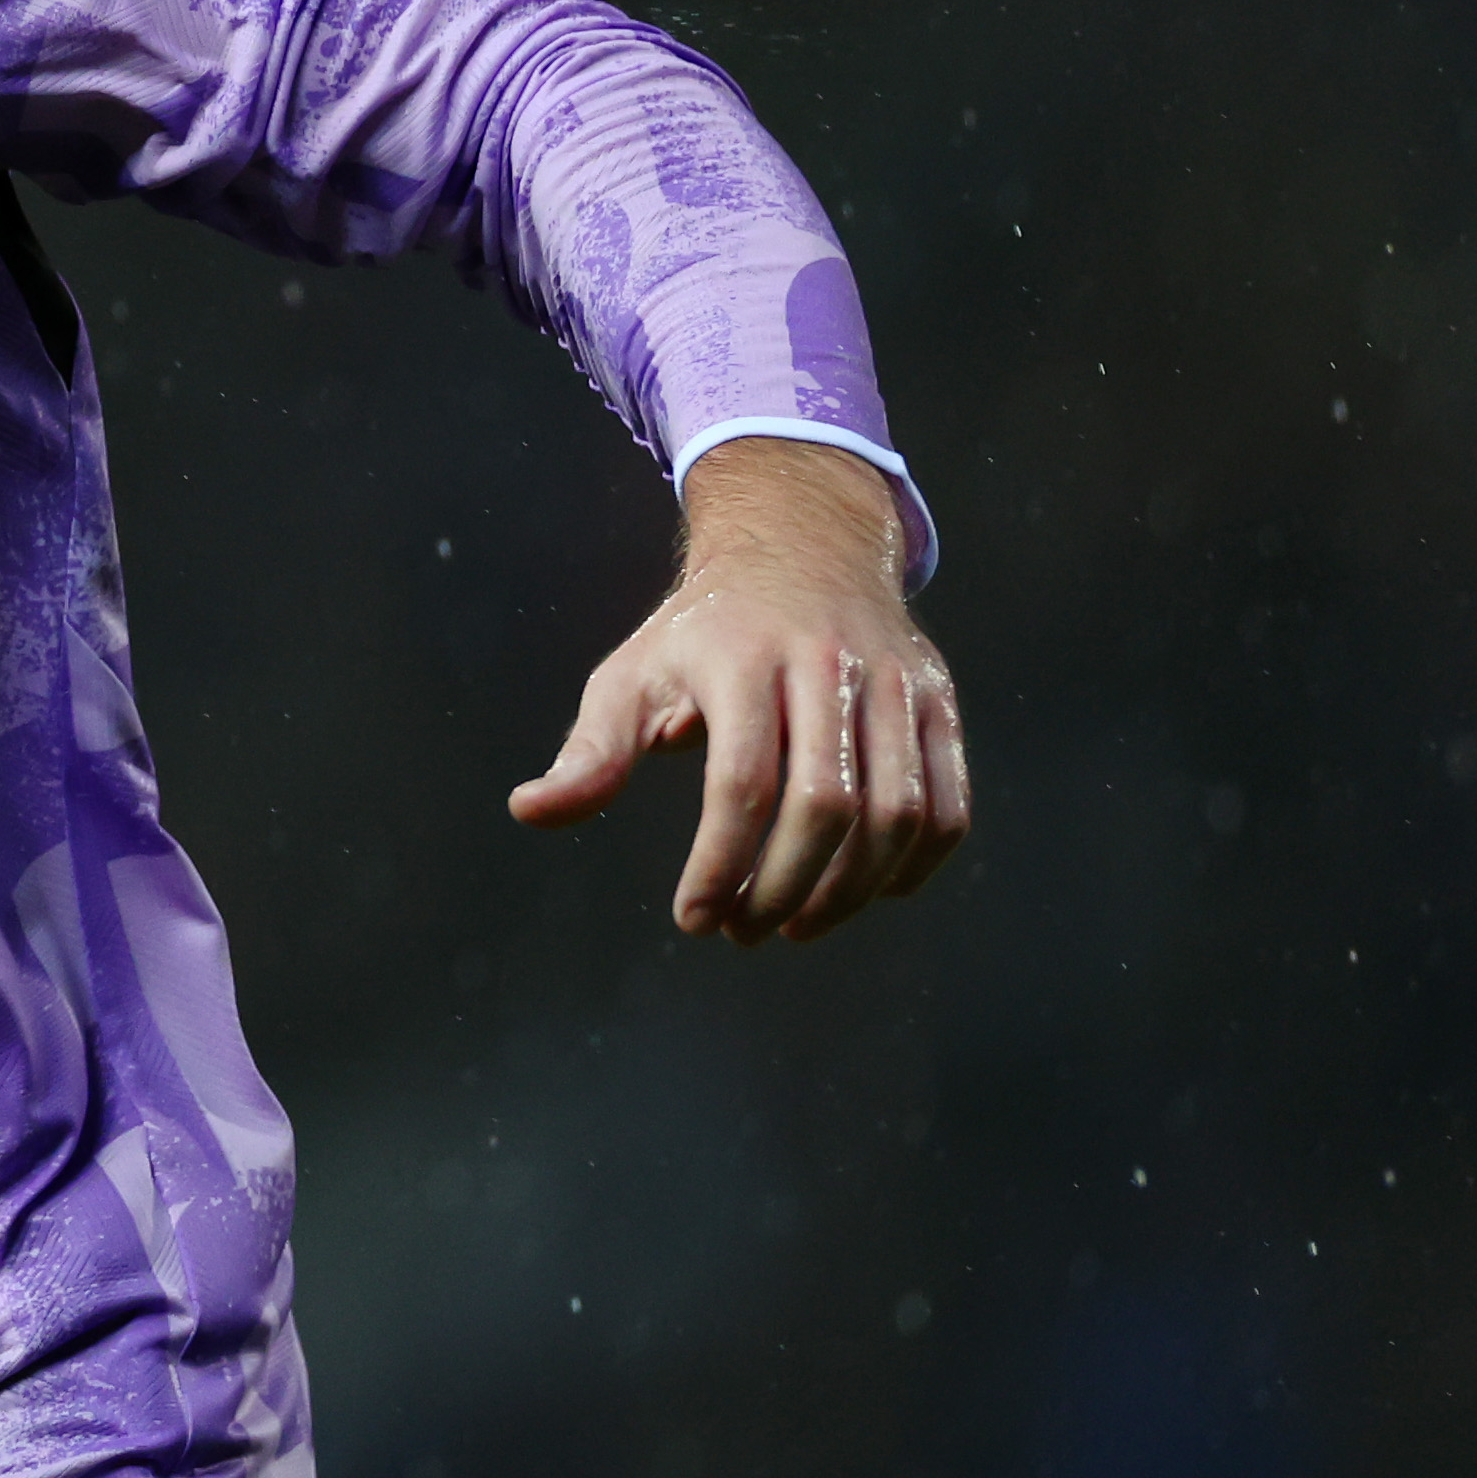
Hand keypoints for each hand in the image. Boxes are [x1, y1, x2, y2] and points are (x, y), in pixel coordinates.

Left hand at [506, 436, 971, 942]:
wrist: (799, 546)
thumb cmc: (701, 632)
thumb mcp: (632, 674)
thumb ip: (590, 751)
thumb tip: (529, 811)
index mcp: (741, 658)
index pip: (742, 784)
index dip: (721, 864)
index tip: (695, 920)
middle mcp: (826, 664)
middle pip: (826, 805)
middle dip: (786, 888)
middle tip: (748, 932)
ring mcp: (893, 682)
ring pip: (897, 812)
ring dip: (850, 891)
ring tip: (797, 924)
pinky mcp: (937, 700)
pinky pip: (946, 803)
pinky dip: (916, 865)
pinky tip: (869, 893)